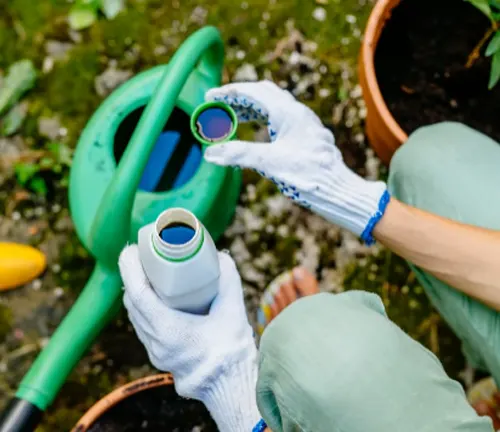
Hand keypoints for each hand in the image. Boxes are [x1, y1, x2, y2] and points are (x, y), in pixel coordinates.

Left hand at [118, 246, 260, 431]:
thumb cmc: (232, 350)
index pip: (137, 293)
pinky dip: (144, 307)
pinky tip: (157, 298)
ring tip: (149, 273)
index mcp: (167, 330)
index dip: (130, 268)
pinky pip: (143, 326)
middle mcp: (155, 342)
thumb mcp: (233, 311)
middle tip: (144, 256)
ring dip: (137, 292)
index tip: (132, 250)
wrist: (232, 385)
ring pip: (135, 316)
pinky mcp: (160, 356)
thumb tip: (220, 257)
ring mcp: (155, 351)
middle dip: (133, 275)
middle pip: (132, 303)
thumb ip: (228, 281)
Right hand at [204, 80, 388, 243]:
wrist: (338, 190)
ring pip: (273, 106)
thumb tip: (210, 153)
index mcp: (288, 112)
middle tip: (217, 106)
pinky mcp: (307, 136)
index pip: (253, 92)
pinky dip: (263, 120)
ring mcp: (304, 124)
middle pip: (263, 94)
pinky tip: (257, 133)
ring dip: (250, 109)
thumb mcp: (269, 163)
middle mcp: (298, 113)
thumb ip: (239, 155)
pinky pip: (281, 119)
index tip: (209, 96)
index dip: (228, 92)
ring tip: (231, 119)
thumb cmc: (308, 175)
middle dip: (238, 98)